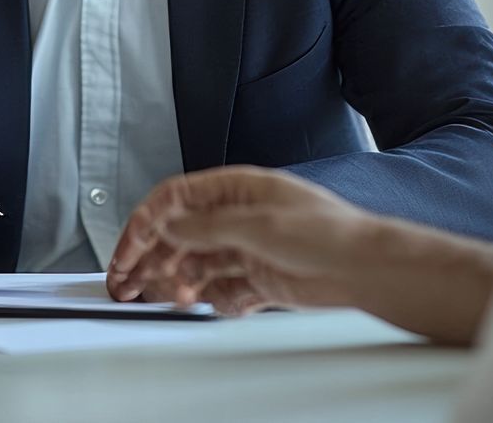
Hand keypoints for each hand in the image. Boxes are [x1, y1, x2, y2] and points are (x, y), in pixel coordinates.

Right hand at [107, 166, 385, 314]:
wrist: (364, 269)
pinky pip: (222, 290)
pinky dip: (211, 299)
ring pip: (197, 265)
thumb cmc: (327, 232)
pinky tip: (208, 303)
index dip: (146, 223)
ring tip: (171, 296)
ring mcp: (247, 249)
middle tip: (127, 283)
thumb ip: (206, 226)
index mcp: (235, 189)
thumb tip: (168, 224)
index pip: (175, 200)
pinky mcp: (259, 278)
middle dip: (151, 258)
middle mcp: (238, 217)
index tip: (127, 250)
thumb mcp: (257, 224)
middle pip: (179, 235)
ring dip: (179, 281)